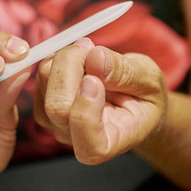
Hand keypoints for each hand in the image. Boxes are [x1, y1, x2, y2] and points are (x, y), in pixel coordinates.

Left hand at [34, 38, 167, 164]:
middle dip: (72, 67)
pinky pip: (40, 74)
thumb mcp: (149, 81)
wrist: (132, 98)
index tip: (94, 80)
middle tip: (91, 47)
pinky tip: (79, 58)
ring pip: (45, 83)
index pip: (89, 142)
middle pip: (57, 106)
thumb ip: (126, 73)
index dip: (85, 110)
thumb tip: (96, 58)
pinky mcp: (44, 102)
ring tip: (91, 53)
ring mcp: (56, 122)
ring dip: (66, 58)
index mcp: (108, 143)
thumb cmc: (145, 96)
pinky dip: (57, 58)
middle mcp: (76, 138)